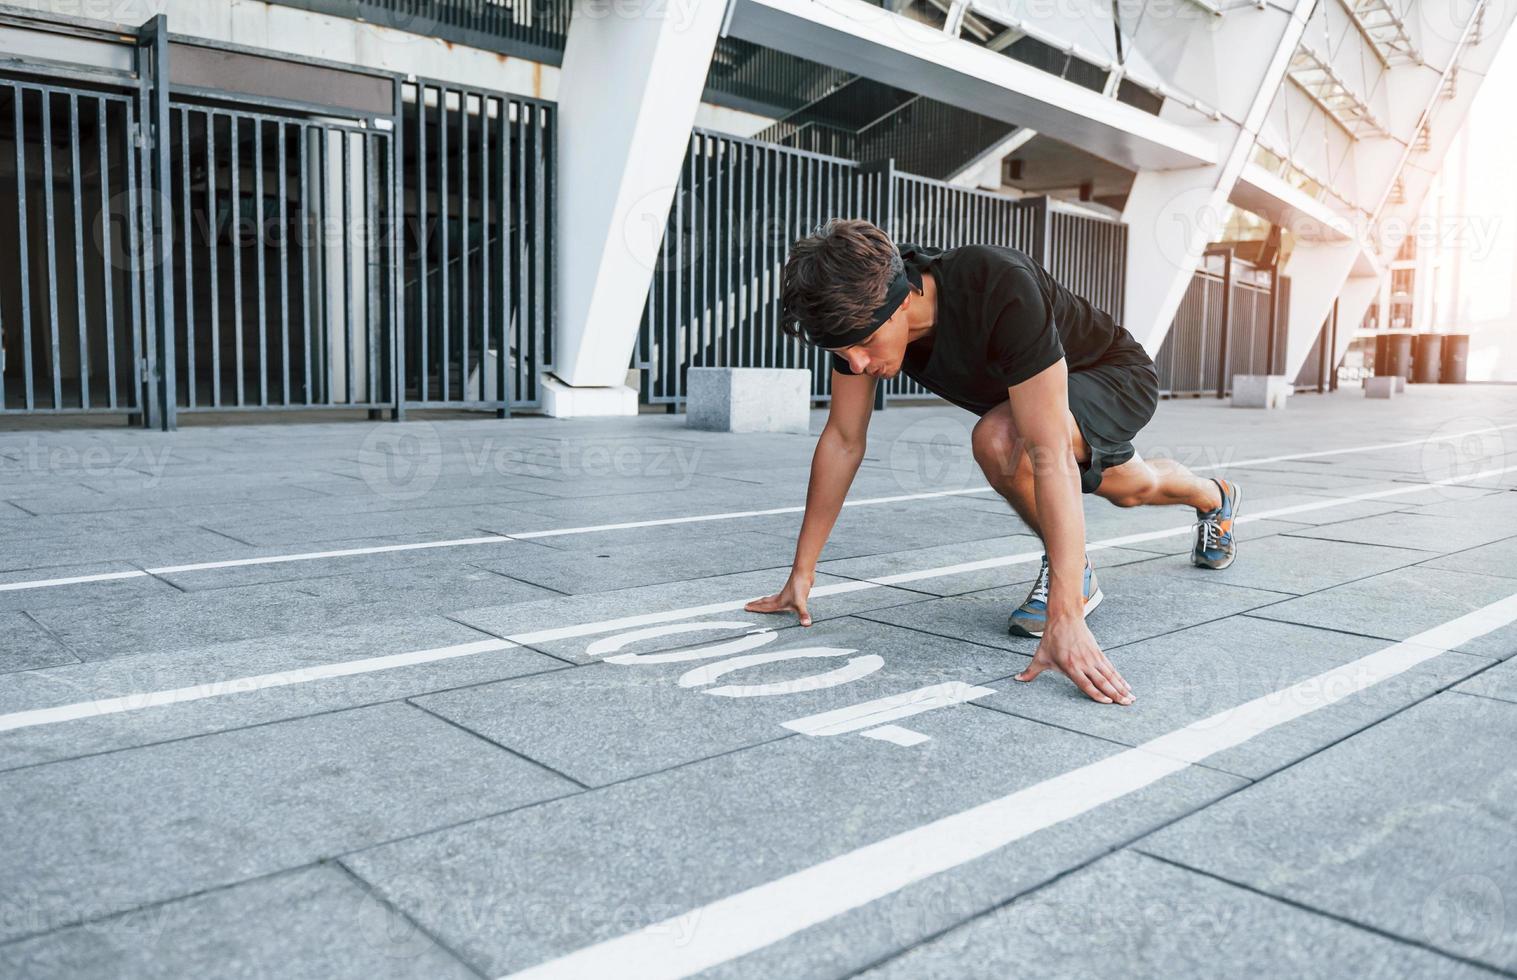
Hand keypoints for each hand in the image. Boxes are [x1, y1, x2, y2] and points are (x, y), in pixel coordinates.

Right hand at [745, 569, 815, 625]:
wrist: (803, 572)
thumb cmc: (800, 585)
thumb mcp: (802, 603)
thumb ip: (803, 614)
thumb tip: (805, 624)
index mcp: (779, 602)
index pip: (764, 607)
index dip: (755, 608)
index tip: (746, 607)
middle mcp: (780, 598)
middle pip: (765, 602)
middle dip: (756, 604)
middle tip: (747, 605)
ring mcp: (785, 594)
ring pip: (771, 598)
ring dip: (764, 601)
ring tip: (759, 602)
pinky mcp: (791, 591)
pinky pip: (778, 596)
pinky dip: (775, 598)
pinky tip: (780, 598)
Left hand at [1016, 615, 1134, 704]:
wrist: (1065, 618)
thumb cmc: (1052, 639)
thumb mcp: (1040, 657)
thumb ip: (1031, 671)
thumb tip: (1017, 679)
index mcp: (1071, 667)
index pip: (1086, 684)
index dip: (1097, 694)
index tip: (1107, 703)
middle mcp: (1084, 664)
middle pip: (1103, 682)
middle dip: (1115, 694)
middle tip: (1126, 705)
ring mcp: (1093, 658)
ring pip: (1110, 676)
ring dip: (1121, 688)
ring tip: (1131, 699)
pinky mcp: (1099, 653)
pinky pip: (1111, 668)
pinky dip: (1120, 678)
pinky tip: (1127, 686)